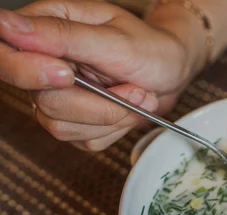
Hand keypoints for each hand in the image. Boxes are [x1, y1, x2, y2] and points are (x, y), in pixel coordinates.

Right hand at [0, 1, 202, 150]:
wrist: (174, 73)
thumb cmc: (151, 49)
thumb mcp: (114, 39)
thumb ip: (62, 36)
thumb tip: (7, 26)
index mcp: (46, 29)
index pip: (7, 55)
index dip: (27, 71)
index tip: (68, 76)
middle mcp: (45, 64)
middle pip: (43, 101)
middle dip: (97, 103)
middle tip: (134, 89)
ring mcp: (58, 97)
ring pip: (62, 127)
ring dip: (111, 117)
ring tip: (139, 96)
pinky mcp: (75, 123)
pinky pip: (84, 140)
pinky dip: (114, 130)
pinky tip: (130, 110)